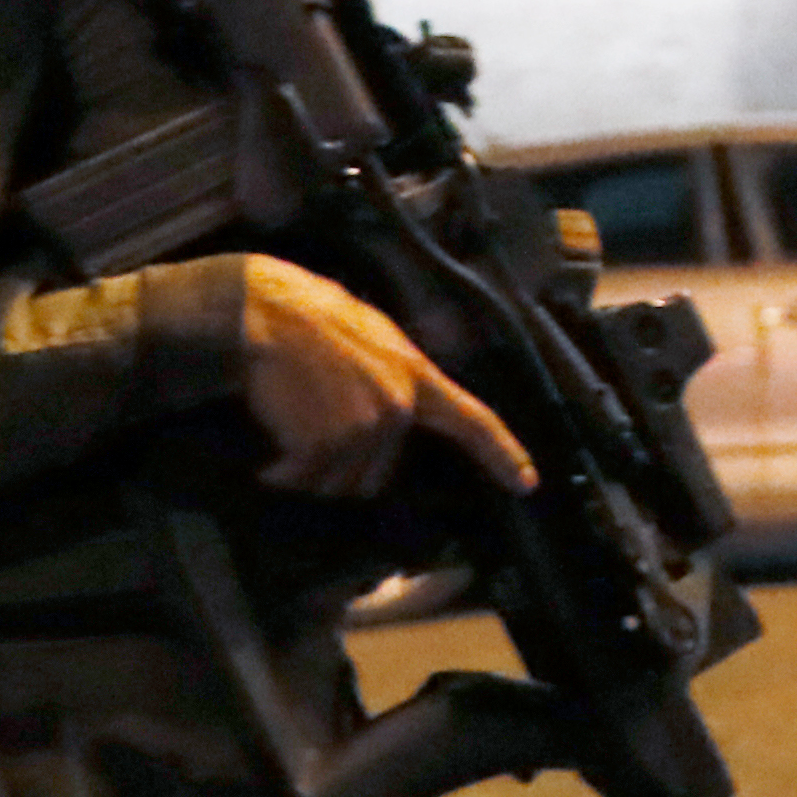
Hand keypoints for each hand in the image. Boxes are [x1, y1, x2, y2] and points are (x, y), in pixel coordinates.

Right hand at [240, 257, 532, 499]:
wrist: (271, 312)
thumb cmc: (318, 324)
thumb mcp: (378, 342)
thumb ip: (398, 380)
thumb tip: (400, 419)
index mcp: (418, 376)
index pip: (473, 420)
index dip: (503, 454)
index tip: (527, 484)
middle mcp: (400, 404)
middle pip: (378, 476)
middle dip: (343, 470)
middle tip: (312, 437)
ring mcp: (366, 424)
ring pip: (338, 483)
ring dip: (308, 473)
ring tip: (290, 432)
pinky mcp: (328, 440)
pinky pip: (302, 479)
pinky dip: (281, 474)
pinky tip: (269, 457)